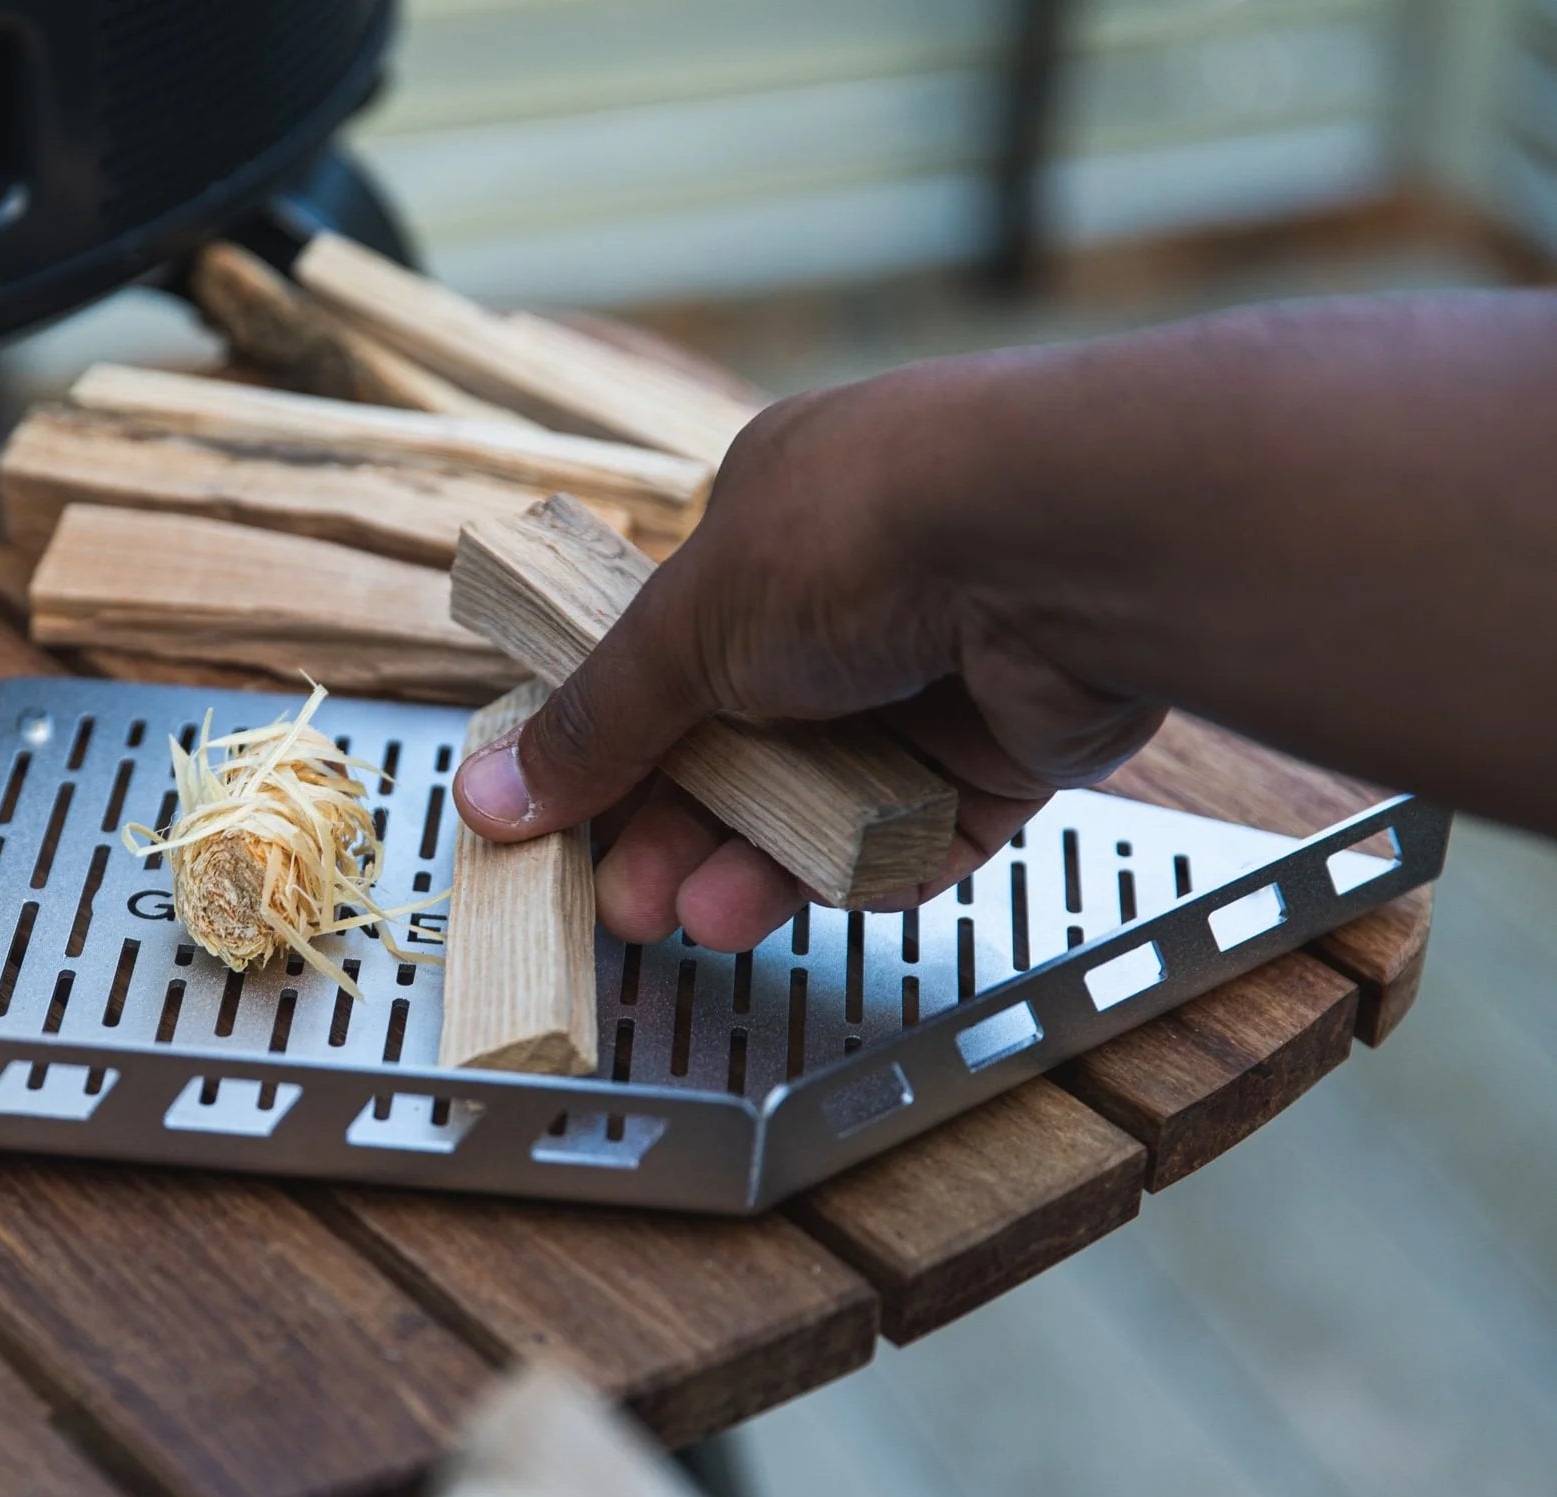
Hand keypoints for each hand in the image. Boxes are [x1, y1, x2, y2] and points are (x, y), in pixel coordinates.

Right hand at [452, 359, 1164, 949]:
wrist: (1062, 540)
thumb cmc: (870, 525)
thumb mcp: (691, 624)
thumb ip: (598, 720)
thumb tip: (495, 790)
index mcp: (770, 520)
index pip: (668, 654)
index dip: (612, 744)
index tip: (564, 820)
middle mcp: (854, 589)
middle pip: (740, 740)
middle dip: (679, 827)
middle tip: (631, 899)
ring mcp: (935, 668)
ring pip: (826, 795)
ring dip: (760, 858)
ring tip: (708, 914)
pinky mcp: (1008, 744)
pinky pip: (921, 827)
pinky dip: (872, 861)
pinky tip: (825, 887)